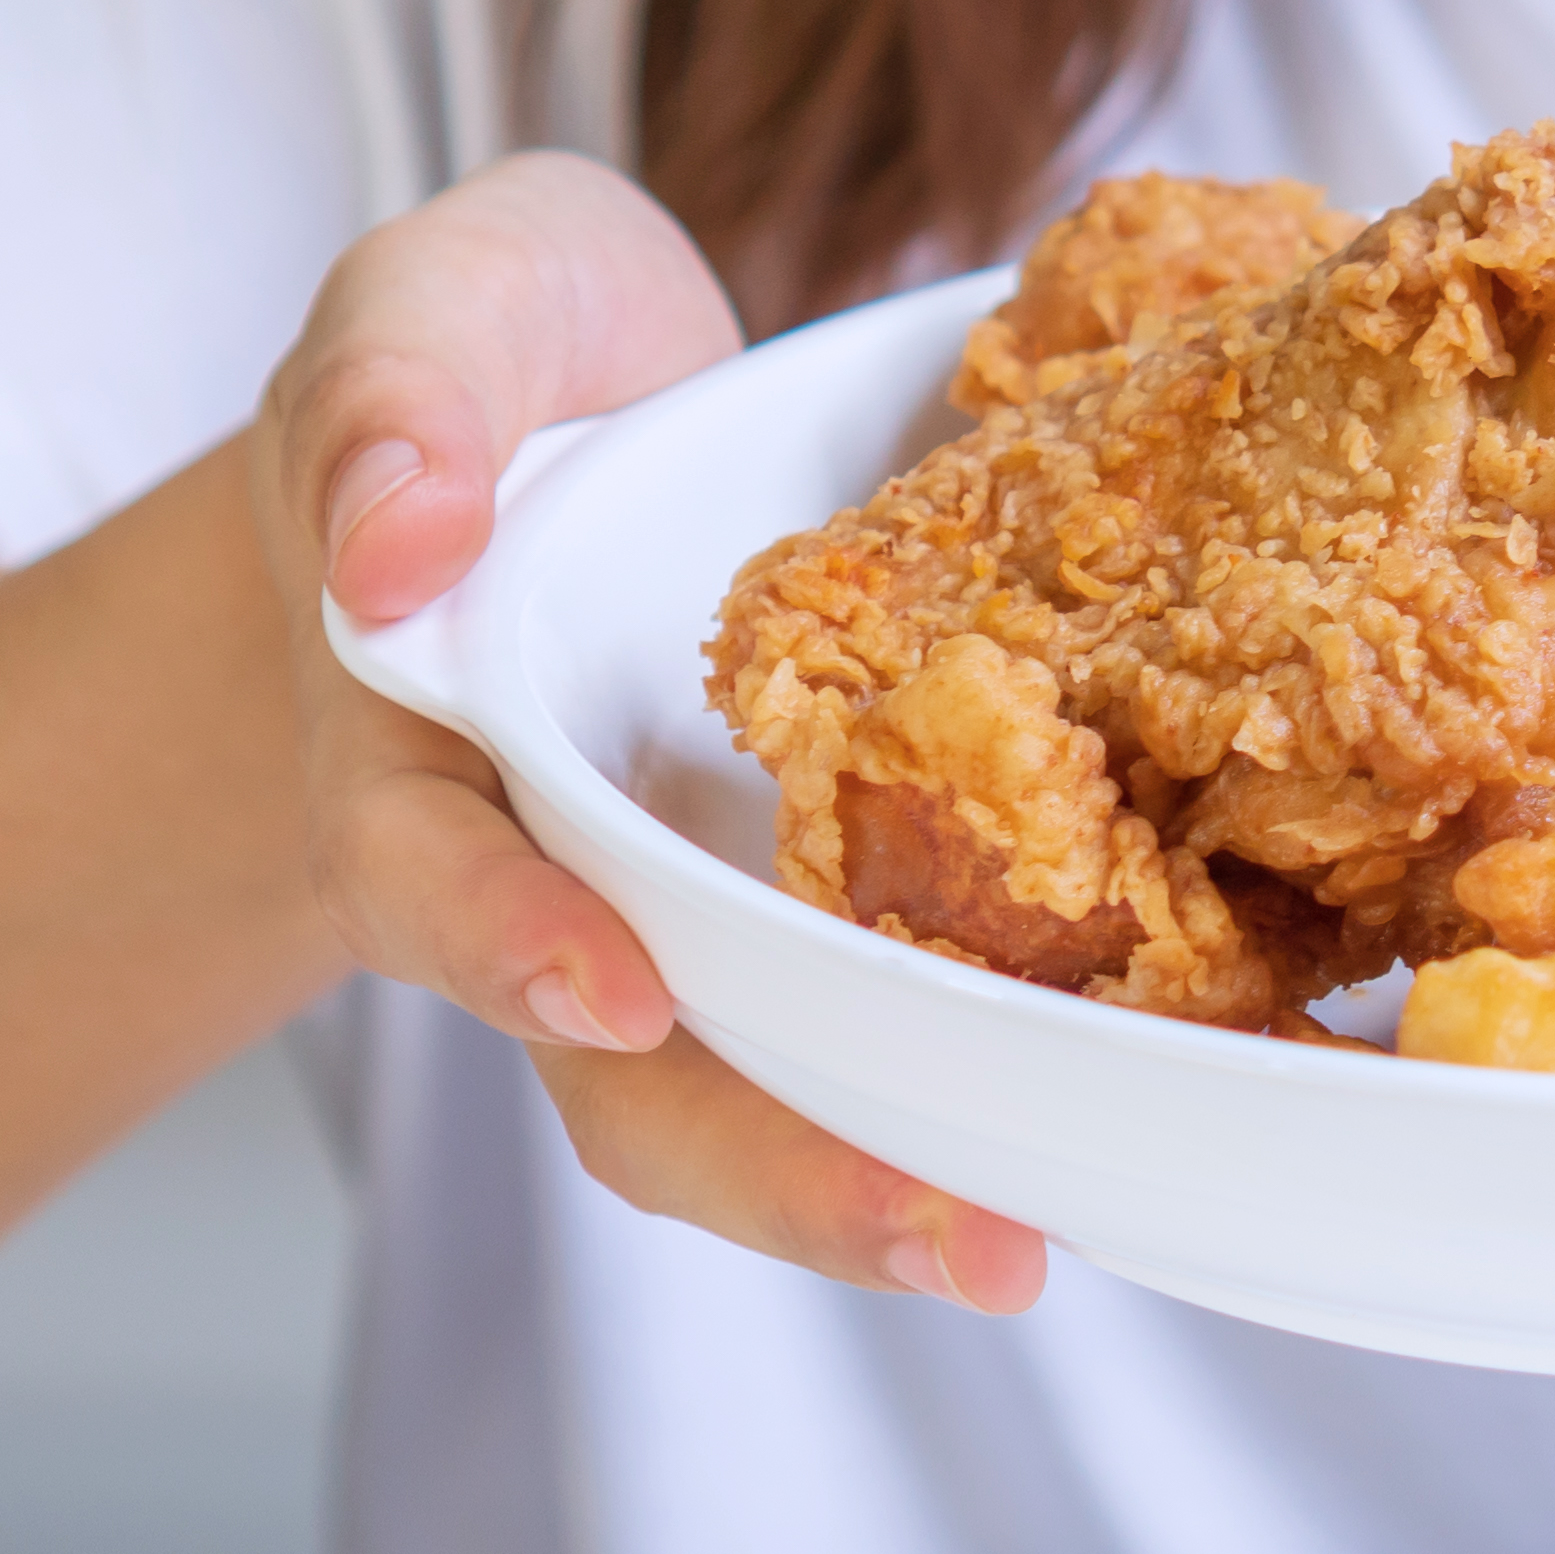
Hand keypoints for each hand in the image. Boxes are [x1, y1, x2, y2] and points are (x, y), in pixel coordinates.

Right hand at [251, 155, 1045, 1313]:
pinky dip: (1017, 1064)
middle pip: (628, 1076)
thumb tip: (393, 543)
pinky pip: (916, 998)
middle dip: (780, 1169)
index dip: (512, 942)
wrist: (587, 394)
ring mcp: (711, 906)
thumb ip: (398, 400)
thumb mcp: (429, 308)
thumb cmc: (490, 353)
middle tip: (957, 1240)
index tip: (614, 988)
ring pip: (776, 1087)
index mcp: (424, 748)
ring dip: (900, 1178)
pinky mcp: (851, 886)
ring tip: (1033, 1245)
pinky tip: (1161, 1102)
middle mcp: (564, 877)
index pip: (431, 873)